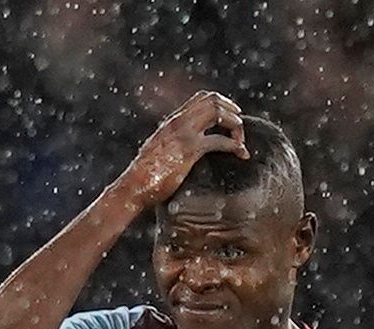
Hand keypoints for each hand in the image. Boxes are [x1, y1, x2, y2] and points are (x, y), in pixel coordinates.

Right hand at [114, 91, 248, 210]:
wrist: (133, 186)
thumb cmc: (144, 175)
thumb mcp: (157, 151)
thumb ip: (169, 144)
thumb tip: (175, 150)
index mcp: (172, 121)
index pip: (201, 98)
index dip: (221, 102)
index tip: (230, 116)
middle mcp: (178, 122)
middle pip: (213, 100)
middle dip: (232, 110)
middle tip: (240, 127)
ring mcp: (184, 134)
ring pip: (218, 113)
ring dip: (235, 124)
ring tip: (241, 141)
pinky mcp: (189, 150)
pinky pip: (218, 140)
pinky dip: (234, 145)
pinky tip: (240, 153)